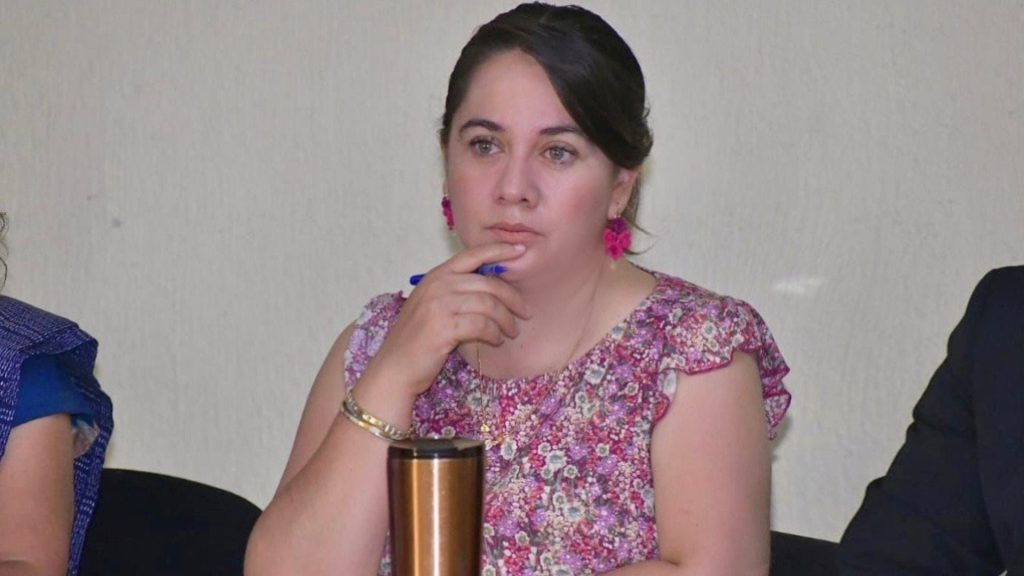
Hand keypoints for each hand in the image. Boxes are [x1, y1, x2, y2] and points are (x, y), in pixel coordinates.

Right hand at [365, 243, 529, 395]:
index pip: (472, 255)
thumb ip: (456, 291)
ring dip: (506, 320)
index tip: (520, 251)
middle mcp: (437, 285)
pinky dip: (494, 333)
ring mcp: (439, 305)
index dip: (499, 250)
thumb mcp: (433, 305)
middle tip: (524, 313)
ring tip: (511, 331)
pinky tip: (496, 340)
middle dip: (512, 298)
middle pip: (488, 283)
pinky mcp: (444, 327)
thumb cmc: (418, 339)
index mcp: (436, 276)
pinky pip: (482, 325)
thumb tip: (495, 286)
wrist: (395, 367)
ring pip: (489, 305)